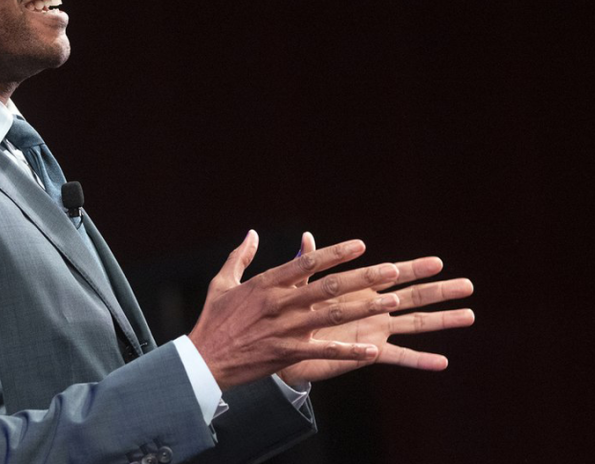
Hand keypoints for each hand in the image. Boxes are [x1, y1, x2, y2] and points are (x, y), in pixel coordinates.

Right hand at [188, 230, 403, 389]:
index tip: (360, 245)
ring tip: (392, 301)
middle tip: (392, 270)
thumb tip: (250, 233)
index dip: (335, 253)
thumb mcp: (222, 283)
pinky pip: (323, 351)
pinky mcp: (287, 353)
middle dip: (363, 278)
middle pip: (329, 287)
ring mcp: (285, 329)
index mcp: (266, 284)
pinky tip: (371, 351)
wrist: (203, 360)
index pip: (306, 262)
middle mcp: (280, 303)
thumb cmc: (213, 320)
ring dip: (365, 308)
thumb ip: (240, 256)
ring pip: (332, 316)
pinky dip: (348, 352)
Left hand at [278, 233, 474, 386]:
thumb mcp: (302, 287)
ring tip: (470, 315)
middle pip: (415, 296)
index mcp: (361, 288)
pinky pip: (399, 357)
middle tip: (468, 285)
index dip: (416, 268)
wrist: (285, 347)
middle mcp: (375, 308)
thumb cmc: (294, 314)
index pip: (394, 274)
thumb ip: (309, 264)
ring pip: (416, 323)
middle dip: (441, 290)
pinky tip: (443, 362)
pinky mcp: (370, 352)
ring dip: (443, 320)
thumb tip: (306, 236)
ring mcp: (376, 330)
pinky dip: (420, 360)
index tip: (438, 263)